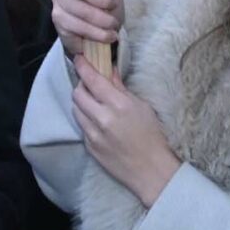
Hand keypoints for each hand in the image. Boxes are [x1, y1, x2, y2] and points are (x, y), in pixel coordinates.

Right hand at [51, 0, 122, 58]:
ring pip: (78, 8)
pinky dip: (95, 32)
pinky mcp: (57, 19)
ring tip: (113, 26)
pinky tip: (106, 35)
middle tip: (113, 6)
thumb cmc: (107, 4)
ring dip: (100, 19)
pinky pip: (76, 25)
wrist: (101, 33)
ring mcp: (58, 0)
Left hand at [72, 55, 180, 205]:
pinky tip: (97, 120)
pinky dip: (86, 118)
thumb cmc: (153, 136)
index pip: (92, 80)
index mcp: (118, 105)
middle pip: (78, 93)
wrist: (151, 170)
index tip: (79, 59)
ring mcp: (93, 134)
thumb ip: (121, 89)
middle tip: (90, 83)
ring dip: (82, 102)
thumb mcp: (142, 107)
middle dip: (82, 85)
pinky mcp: (89, 147)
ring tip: (93, 102)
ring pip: (76, 109)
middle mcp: (102, 118)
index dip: (83, 66)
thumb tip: (109, 71)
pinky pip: (81, 126)